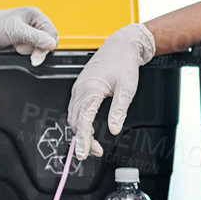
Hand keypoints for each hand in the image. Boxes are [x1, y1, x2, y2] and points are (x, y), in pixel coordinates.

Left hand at [0, 7, 58, 64]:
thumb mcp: (16, 32)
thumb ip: (36, 37)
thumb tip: (51, 43)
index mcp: (34, 14)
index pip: (51, 33)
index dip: (46, 45)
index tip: (37, 55)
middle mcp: (32, 21)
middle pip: (46, 41)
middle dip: (34, 48)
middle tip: (20, 48)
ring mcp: (27, 31)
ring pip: (38, 47)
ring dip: (26, 50)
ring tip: (14, 44)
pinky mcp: (21, 39)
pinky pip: (29, 49)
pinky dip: (22, 51)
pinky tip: (13, 47)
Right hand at [67, 23, 155, 158]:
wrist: (120, 46)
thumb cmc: (123, 63)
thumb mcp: (126, 88)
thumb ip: (119, 110)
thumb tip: (114, 129)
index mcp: (90, 89)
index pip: (82, 121)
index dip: (83, 140)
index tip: (84, 153)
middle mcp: (80, 89)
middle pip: (75, 121)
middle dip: (83, 139)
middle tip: (94, 152)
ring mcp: (79, 88)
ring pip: (74, 116)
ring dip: (81, 132)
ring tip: (93, 144)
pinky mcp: (81, 88)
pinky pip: (76, 109)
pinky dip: (80, 122)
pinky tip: (89, 129)